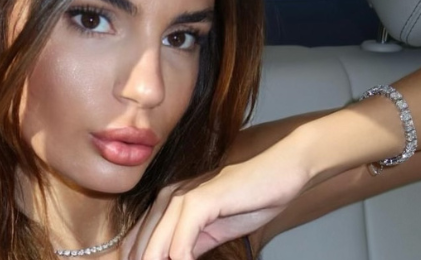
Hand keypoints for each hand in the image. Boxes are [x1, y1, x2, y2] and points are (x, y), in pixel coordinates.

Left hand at [120, 143, 310, 259]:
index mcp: (167, 203)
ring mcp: (182, 197)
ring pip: (156, 246)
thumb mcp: (213, 231)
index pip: (139, 242)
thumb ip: (190, 245)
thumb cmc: (252, 198)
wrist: (281, 170)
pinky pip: (181, 241)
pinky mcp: (200, 200)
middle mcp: (168, 197)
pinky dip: (181, 258)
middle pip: (142, 245)